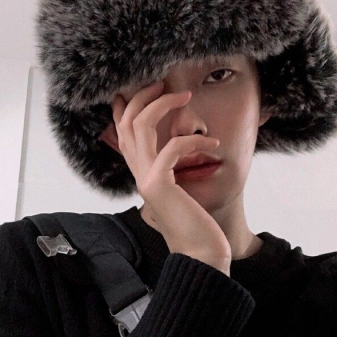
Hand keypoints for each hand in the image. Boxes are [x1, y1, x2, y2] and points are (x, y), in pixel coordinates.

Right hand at [110, 81, 230, 275]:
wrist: (199, 253)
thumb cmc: (195, 222)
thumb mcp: (179, 189)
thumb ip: (170, 169)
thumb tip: (177, 146)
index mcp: (142, 173)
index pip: (122, 134)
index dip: (125, 107)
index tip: (141, 87)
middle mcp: (137, 173)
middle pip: (125, 122)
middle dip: (142, 96)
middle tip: (164, 83)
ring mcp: (144, 178)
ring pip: (139, 126)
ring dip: (163, 104)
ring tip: (186, 96)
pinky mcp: (158, 184)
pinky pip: (172, 147)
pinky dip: (194, 140)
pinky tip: (214, 145)